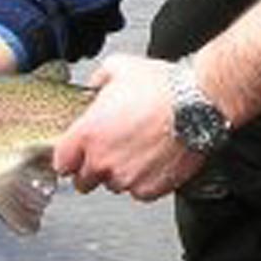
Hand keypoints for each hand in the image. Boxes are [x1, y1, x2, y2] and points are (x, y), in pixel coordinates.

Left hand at [53, 53, 204, 201]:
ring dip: (120, 174)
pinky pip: (139, 193)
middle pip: (83, 182)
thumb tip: (96, 85)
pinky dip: (144, 181)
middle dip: (93, 169)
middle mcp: (103, 160)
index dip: (70, 158)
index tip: (78, 154)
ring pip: (114, 186)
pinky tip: (153, 160)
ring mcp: (126, 177)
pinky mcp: (150, 188)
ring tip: (139, 151)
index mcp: (88, 133)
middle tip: (111, 152)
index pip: (62, 163)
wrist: (199, 103)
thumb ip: (99, 79)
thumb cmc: (163, 87)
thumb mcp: (120, 67)